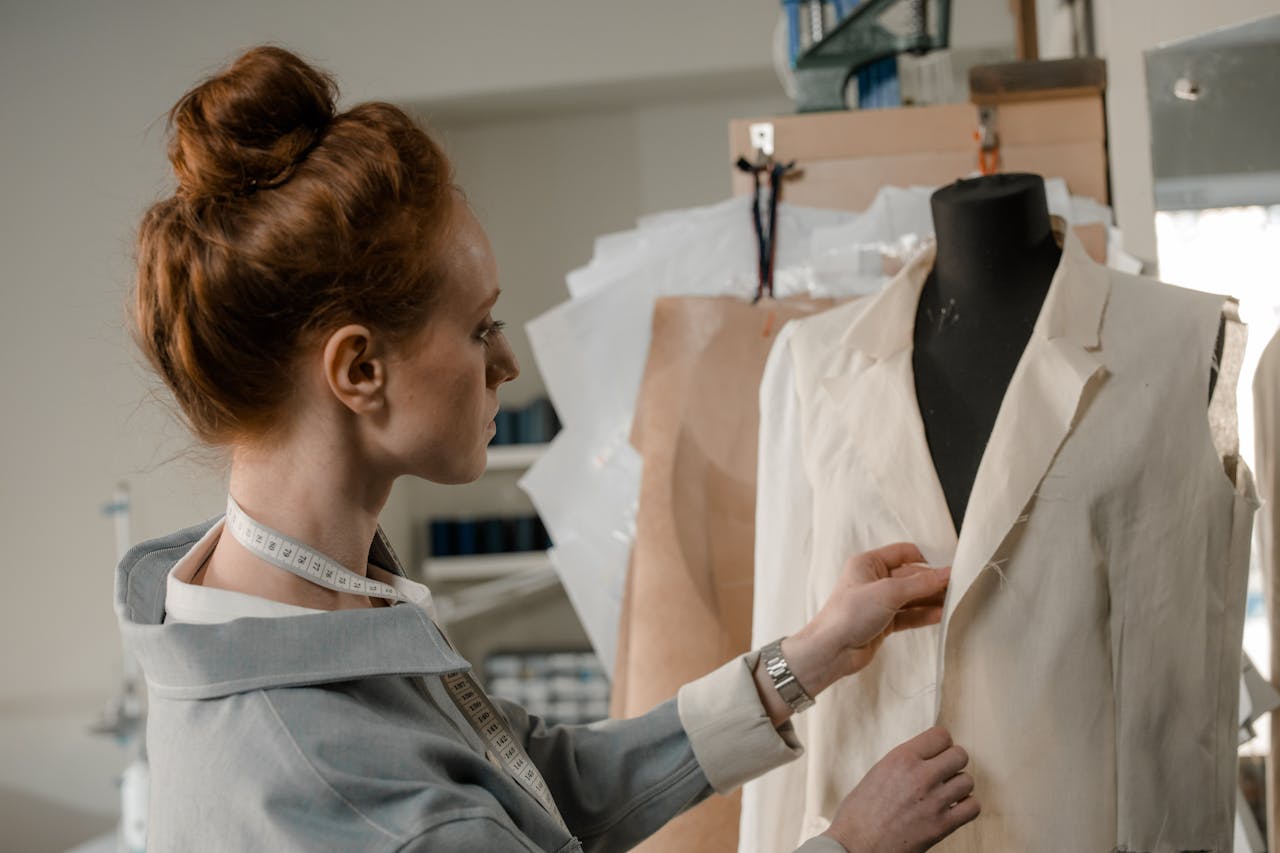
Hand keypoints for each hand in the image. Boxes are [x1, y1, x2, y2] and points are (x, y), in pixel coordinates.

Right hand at [822, 726, 978, 852]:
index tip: (936, 754)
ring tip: (946, 793)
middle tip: (943, 773)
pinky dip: (966, 807)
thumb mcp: (878, 773)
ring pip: (967, 781)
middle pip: (960, 755)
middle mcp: (920, 775)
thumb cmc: (859, 812)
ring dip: (959, 786)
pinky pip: (973, 807)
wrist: (855, 845)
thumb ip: (904, 763)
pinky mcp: (942, 825)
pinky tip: (953, 809)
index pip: (941, 735)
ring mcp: (933, 801)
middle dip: (953, 763)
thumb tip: (926, 758)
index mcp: (901, 758)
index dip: (941, 745)